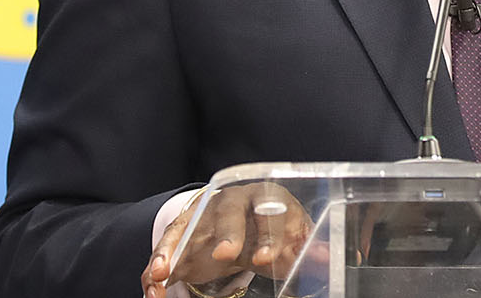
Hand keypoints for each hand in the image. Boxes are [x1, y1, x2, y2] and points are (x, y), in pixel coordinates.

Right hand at [142, 182, 318, 297]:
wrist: (244, 216)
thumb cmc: (271, 226)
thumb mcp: (291, 236)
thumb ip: (305, 248)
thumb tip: (327, 259)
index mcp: (267, 197)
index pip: (271, 210)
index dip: (270, 234)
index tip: (266, 258)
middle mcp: (233, 200)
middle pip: (229, 210)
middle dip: (228, 232)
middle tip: (225, 255)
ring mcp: (203, 213)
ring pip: (187, 225)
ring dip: (174, 249)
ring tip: (162, 274)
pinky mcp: (181, 229)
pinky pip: (167, 244)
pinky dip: (158, 262)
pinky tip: (153, 283)